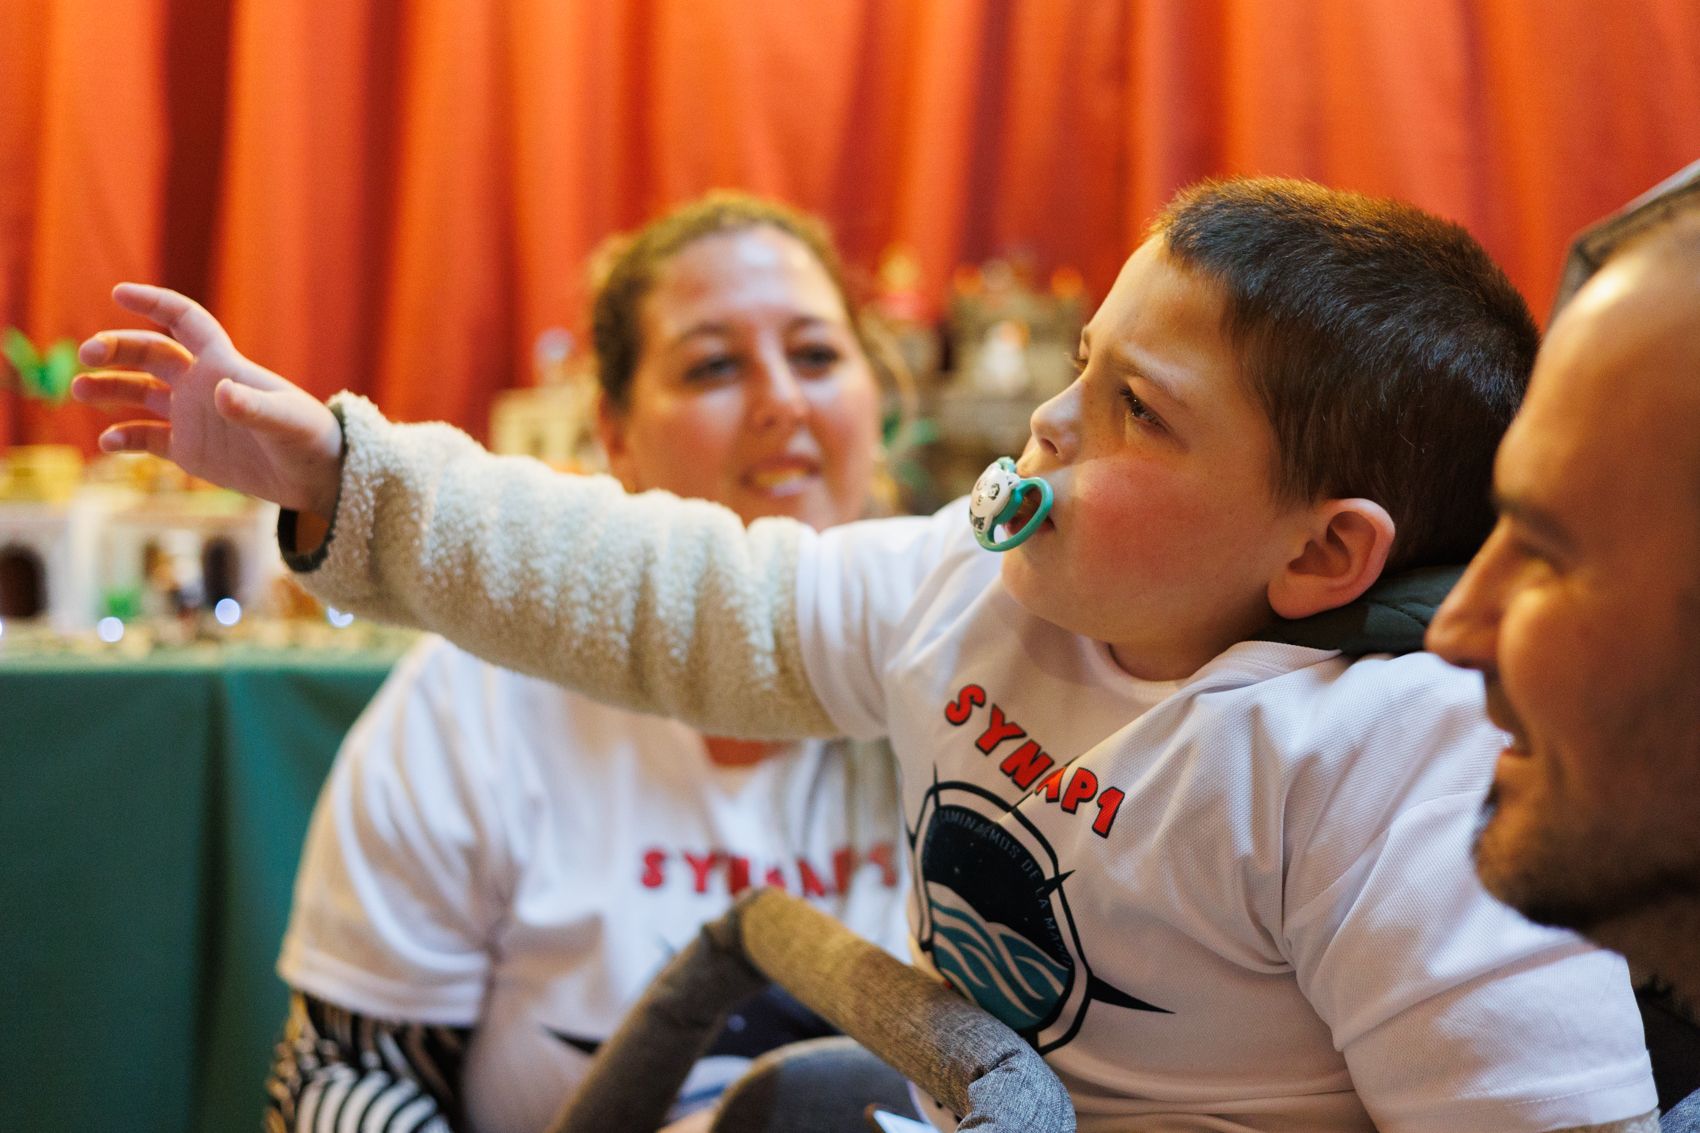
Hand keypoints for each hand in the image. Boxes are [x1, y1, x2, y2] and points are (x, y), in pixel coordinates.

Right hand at [72, 284, 343, 515]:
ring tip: (80, 390)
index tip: (119, 292)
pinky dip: (124, 437)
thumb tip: (221, 393)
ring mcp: (193, 417)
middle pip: (150, 354)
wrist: (318, 478)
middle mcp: (202, 385)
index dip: (154, 302)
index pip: (184, 320)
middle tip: (88, 356)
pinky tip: (109, 442)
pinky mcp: (190, 451)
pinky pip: (147, 439)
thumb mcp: (286, 422)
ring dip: (108, 388)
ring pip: (139, 394)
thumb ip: (254, 407)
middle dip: (117, 349)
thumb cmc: (310, 440)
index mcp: (224, 365)